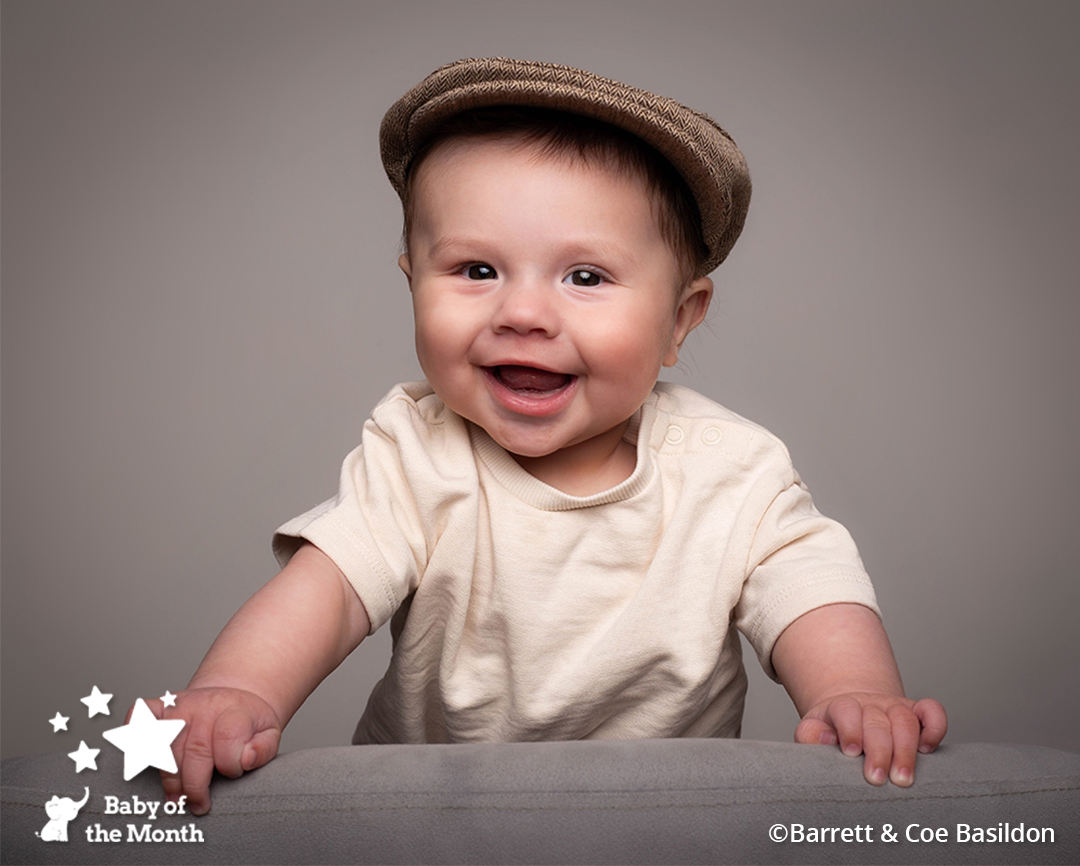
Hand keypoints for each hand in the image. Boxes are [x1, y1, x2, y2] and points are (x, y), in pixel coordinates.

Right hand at [138, 687, 281, 814]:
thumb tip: (247, 759)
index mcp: (235, 710)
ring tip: (177, 798)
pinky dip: (135, 729)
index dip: (231, 765)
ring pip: (166, 744)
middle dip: (195, 785)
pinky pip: (141, 712)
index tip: (233, 775)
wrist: (235, 698)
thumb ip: (263, 749)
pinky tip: (142, 754)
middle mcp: (205, 705)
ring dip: (170, 777)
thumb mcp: (269, 734)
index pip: (228, 739)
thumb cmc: (249, 724)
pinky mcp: (161, 706)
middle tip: (198, 805)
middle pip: (195, 750)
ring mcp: (180, 705)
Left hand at [794, 692, 946, 786]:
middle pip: (878, 721)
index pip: (846, 711)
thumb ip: (809, 735)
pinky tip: (927, 749)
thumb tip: (823, 738)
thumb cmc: (831, 730)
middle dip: (879, 751)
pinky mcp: (916, 712)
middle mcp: (870, 704)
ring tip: (902, 778)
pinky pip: (932, 711)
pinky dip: (935, 727)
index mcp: (842, 706)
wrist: (850, 712)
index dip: (850, 730)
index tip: (850, 753)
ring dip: (906, 749)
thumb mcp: (812, 731)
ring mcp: (894, 707)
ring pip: (906, 719)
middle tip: (877, 779)